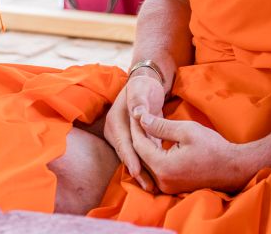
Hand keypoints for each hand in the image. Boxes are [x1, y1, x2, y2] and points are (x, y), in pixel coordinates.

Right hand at [102, 73, 165, 190]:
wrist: (145, 84)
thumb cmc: (144, 86)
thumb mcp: (141, 88)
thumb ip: (139, 100)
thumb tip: (137, 114)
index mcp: (115, 120)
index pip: (123, 142)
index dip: (130, 157)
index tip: (137, 171)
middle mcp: (116, 131)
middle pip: (126, 154)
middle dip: (137, 170)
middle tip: (149, 186)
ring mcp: (123, 138)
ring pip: (133, 157)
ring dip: (142, 172)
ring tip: (153, 187)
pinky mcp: (131, 141)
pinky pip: (138, 156)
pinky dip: (146, 166)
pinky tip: (155, 179)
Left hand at [132, 114, 256, 195]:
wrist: (232, 168)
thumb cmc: (212, 147)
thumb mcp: (186, 130)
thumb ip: (161, 126)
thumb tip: (141, 119)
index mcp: (163, 167)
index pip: (139, 145)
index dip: (136, 127)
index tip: (135, 112)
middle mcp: (161, 181)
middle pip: (139, 156)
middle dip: (138, 136)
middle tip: (136, 118)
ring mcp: (166, 187)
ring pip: (145, 164)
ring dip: (143, 146)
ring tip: (143, 127)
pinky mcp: (171, 187)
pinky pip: (154, 170)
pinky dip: (151, 155)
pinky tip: (153, 141)